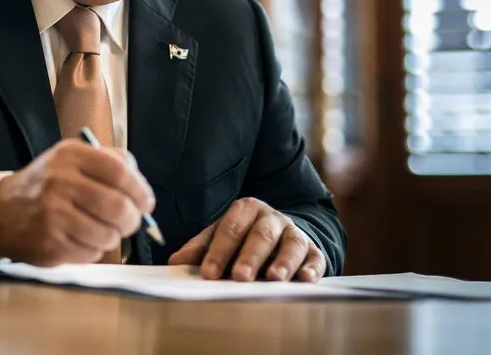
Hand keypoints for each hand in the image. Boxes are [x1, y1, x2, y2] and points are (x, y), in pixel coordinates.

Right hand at [0, 139, 155, 265]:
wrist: (2, 211)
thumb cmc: (48, 184)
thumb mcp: (72, 159)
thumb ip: (109, 163)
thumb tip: (142, 189)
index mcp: (70, 155)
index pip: (119, 172)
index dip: (140, 191)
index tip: (146, 204)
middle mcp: (60, 181)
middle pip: (118, 207)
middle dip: (131, 220)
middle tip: (129, 223)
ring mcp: (53, 214)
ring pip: (108, 236)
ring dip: (111, 238)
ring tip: (99, 230)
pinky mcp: (50, 243)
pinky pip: (91, 254)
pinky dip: (93, 251)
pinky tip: (79, 240)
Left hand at [168, 197, 325, 281]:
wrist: (279, 233)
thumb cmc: (243, 238)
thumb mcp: (220, 236)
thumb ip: (200, 248)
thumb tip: (175, 262)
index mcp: (245, 209)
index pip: (230, 229)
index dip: (219, 251)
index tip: (208, 273)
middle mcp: (272, 218)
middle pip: (260, 235)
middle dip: (249, 257)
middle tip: (239, 276)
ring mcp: (294, 232)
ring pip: (291, 243)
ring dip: (283, 261)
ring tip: (274, 278)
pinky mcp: (313, 250)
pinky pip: (315, 257)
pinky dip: (312, 268)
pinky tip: (305, 279)